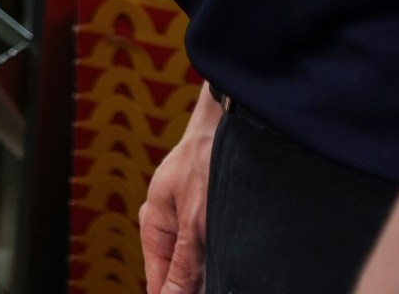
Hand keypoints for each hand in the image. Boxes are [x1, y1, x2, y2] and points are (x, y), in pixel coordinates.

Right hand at [142, 84, 221, 293]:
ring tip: (238, 278)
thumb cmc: (206, 163)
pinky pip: (214, 243)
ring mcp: (189, 215)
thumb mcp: (195, 222)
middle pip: (179, 272)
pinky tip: (245, 260)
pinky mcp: (210, 209)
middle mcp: (169, 223)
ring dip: (216, 270)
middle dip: (198, 287)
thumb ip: (183, 265)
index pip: (158, 281)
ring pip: (201, 258)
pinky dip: (227, 254)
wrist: (229, 121)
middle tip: (228, 286)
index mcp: (154, 226)